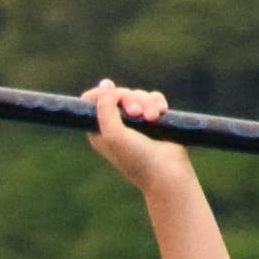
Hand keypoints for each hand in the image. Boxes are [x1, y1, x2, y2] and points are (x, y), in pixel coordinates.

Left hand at [84, 79, 198, 199]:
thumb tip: (105, 85)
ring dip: (147, 103)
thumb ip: (105, 108)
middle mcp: (116, 125)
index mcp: (100, 130)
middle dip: (129, 99)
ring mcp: (136, 122)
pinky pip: (153, 98)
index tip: (111, 94)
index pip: (92, 101)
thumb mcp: (113, 134)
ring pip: (138, 94)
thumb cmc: (137, 157)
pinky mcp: (154, 119)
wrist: (167, 172)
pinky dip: (157, 103)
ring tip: (152, 118)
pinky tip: (161, 113)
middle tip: (136, 113)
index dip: (100, 93)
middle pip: (117, 94)